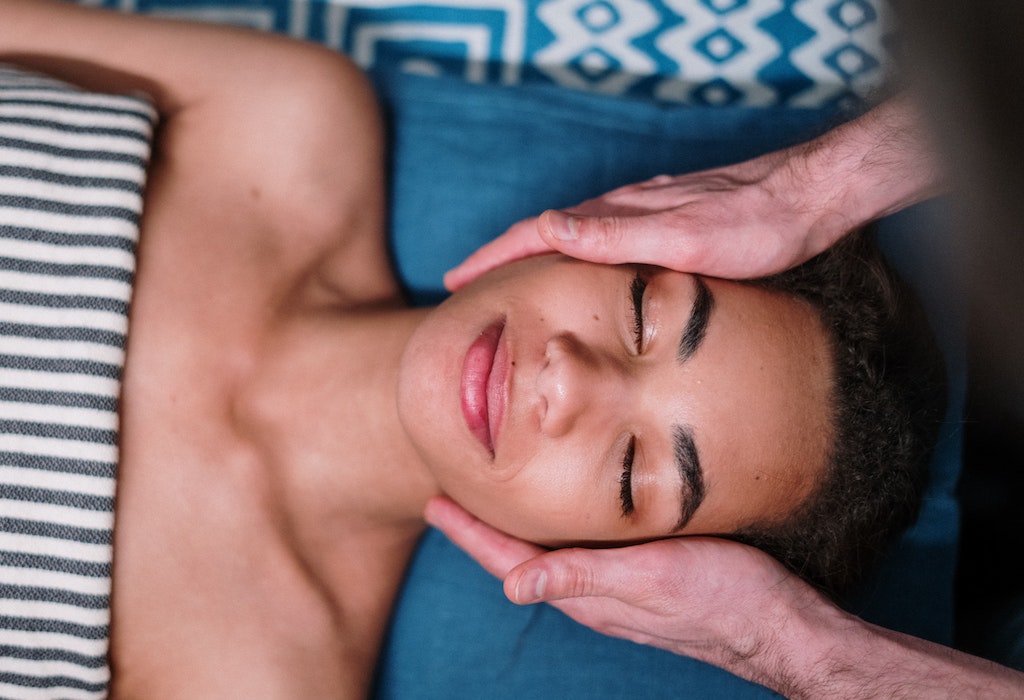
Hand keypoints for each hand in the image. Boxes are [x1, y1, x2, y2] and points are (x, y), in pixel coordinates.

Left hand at [424, 496, 831, 689]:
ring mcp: (618, 588)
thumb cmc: (723, 597)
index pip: (509, 560)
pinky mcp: (645, 577)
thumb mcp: (650, 579)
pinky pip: (583, 551)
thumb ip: (584, 577)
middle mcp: (594, 592)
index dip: (469, 532)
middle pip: (521, 557)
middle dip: (483, 529)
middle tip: (448, 495)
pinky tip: (566, 513)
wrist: (783, 625)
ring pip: (551, 554)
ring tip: (492, 502)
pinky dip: (558, 529)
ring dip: (516, 529)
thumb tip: (512, 588)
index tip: (434, 503)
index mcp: (586, 592)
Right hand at [444, 149, 845, 289]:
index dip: (491, 258)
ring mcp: (643, 215)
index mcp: (616, 216)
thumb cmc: (752, 225)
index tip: (454, 281)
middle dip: (499, 258)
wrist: (808, 198)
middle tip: (465, 285)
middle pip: (543, 234)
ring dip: (532, 256)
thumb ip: (613, 235)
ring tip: (508, 281)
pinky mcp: (664, 223)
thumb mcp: (681, 238)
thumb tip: (544, 229)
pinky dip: (571, 255)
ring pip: (570, 237)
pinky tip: (580, 269)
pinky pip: (600, 240)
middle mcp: (623, 211)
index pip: (534, 235)